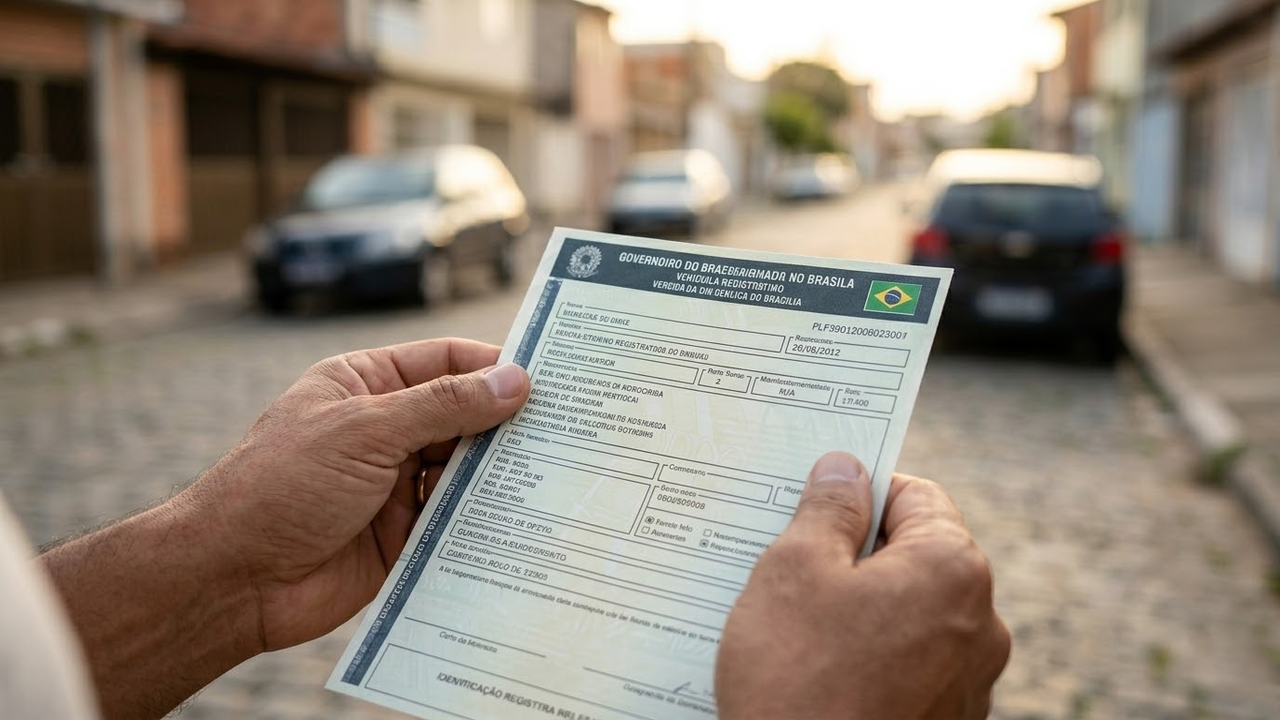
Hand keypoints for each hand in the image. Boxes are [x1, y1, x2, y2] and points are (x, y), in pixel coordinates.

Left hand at [195, 338, 530, 650]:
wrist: (232, 580)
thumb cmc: (282, 486)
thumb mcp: (365, 431)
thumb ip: (443, 406)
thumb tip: (515, 382)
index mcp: (366, 385)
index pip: (445, 362)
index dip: (494, 368)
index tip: (549, 380)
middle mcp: (384, 429)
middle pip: (463, 416)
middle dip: (506, 424)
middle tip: (567, 432)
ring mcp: (395, 483)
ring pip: (464, 469)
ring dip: (499, 473)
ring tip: (556, 474)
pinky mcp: (404, 534)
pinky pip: (456, 518)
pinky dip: (485, 517)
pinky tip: (523, 517)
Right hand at [715, 452, 1009, 719]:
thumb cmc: (797, 680)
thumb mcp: (794, 571)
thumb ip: (826, 509)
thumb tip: (844, 468)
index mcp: (952, 570)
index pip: (914, 495)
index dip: (860, 492)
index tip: (816, 505)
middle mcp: (980, 624)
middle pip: (915, 555)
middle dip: (856, 553)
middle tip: (794, 565)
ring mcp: (969, 682)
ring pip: (910, 612)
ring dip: (861, 607)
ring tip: (799, 625)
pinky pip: (911, 663)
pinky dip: (871, 655)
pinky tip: (819, 668)